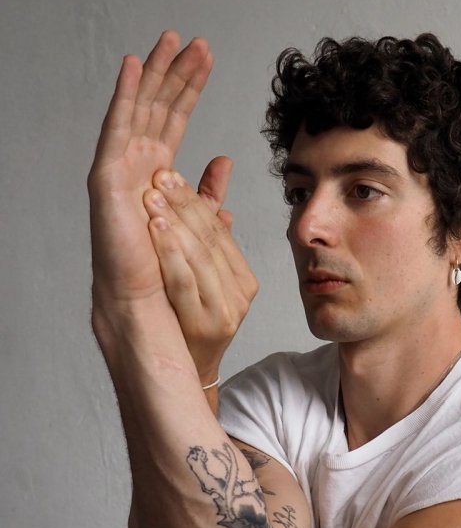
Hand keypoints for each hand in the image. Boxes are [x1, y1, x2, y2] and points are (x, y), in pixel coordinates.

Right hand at [88, 32, 212, 344]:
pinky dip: (125, 95)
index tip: (206, 60)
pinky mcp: (109, 177)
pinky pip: (118, 127)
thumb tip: (223, 160)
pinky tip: (135, 65)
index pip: (174, 121)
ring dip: (155, 73)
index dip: (188, 90)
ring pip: (140, 109)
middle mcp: (134, 165)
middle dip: (175, 73)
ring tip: (171, 40)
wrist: (147, 300)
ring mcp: (119, 168)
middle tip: (195, 41)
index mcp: (154, 173)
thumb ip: (207, 190)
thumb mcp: (196, 220)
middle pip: (157, 108)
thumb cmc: (165, 268)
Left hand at [143, 162, 257, 385]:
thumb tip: (222, 161)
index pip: (218, 229)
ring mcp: (227, 311)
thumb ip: (211, 212)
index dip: (193, 197)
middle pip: (210, 240)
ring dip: (175, 224)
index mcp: (243, 277)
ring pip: (200, 258)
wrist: (184, 366)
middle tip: (156, 178)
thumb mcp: (200, 261)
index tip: (167, 173)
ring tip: (151, 199)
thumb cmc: (187, 312)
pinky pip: (187, 282)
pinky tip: (155, 231)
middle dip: (182, 205)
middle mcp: (240, 294)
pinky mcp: (209, 325)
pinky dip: (170, 254)